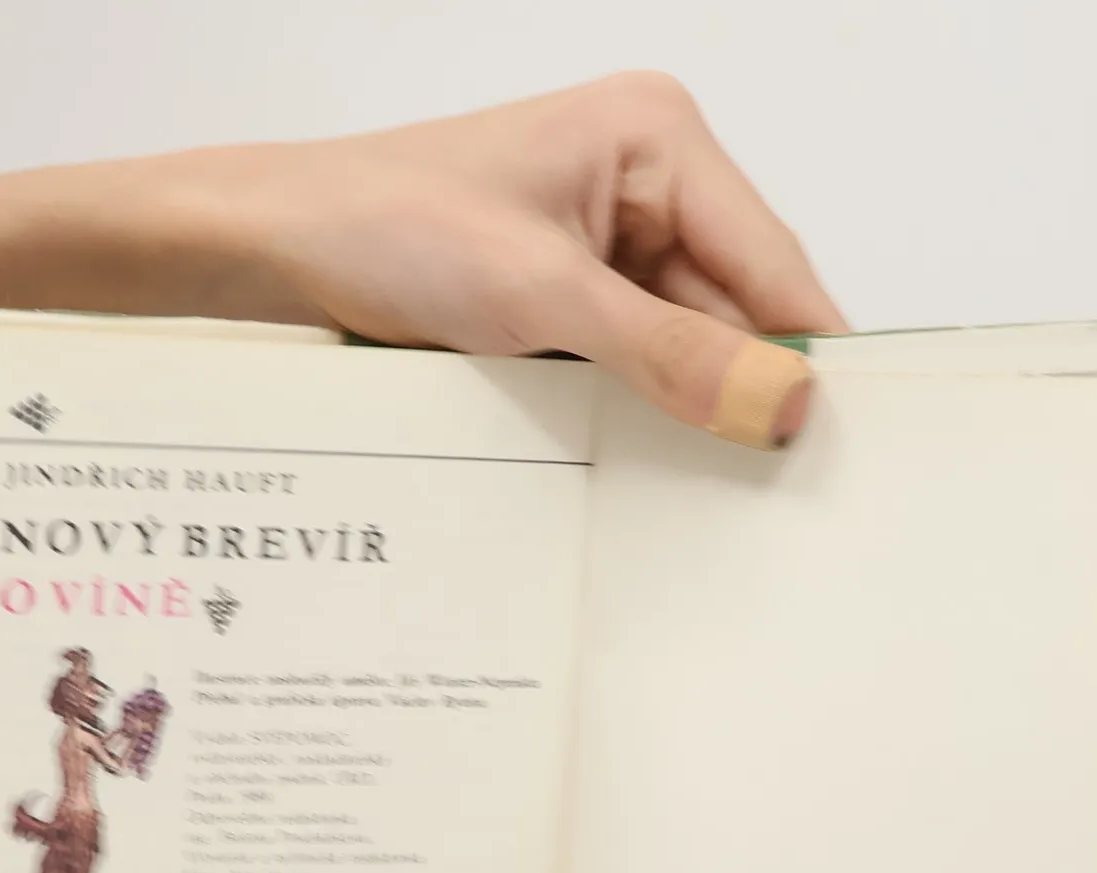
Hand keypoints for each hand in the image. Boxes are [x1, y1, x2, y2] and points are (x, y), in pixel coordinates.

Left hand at [0, 73, 845, 505]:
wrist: (256, 255)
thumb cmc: (376, 229)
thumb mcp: (540, 297)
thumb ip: (671, 355)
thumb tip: (788, 407)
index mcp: (657, 138)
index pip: (777, 266)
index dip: (808, 364)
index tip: (840, 460)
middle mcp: (643, 185)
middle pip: (739, 315)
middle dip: (743, 402)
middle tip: (772, 510)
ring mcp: (602, 250)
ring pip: (686, 354)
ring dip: (684, 422)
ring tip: (704, 507)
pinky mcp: (561, 306)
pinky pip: (630, 372)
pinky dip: (635, 423)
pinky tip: (637, 479)